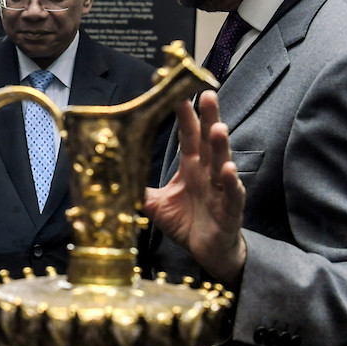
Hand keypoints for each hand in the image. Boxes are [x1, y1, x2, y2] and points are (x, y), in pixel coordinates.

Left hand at [143, 91, 246, 288]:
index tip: (180, 94)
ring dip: (221, 145)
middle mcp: (207, 173)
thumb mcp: (156, 205)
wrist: (208, 251)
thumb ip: (140, 189)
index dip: (185, 116)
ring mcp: (220, 190)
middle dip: (208, 117)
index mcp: (191, 167)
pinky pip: (232, 194)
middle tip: (208, 95)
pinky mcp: (229, 210)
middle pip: (208, 141)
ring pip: (221, 163)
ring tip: (218, 127)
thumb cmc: (187, 223)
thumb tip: (114, 177)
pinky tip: (227, 170)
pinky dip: (230, 182)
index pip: (188, 136)